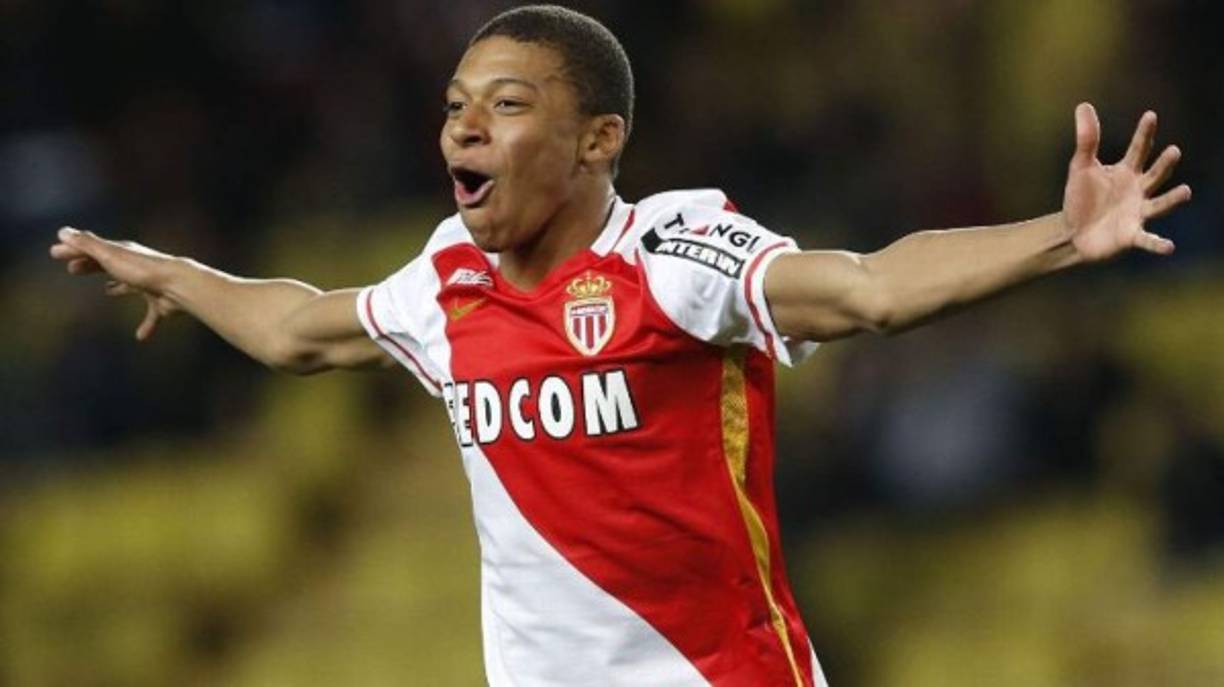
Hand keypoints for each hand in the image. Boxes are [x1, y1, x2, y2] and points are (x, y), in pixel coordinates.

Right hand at [50, 227, 180, 339]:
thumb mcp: (110, 255)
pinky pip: (151, 314)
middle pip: (108, 265)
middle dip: (90, 266)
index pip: (92, 249)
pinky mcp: (160, 302)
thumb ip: (87, 245)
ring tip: (108, 291)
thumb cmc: (141, 270)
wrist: (178, 284)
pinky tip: (140, 337)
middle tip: (73, 269)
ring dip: (118, 288)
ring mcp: (149, 284)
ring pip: (130, 286)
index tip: (55, 253)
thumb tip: (62, 232)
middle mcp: (135, 266)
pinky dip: (147, 324)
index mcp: (122, 253)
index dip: (73, 251)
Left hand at [1062, 103, 1190, 262]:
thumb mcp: (1081, 167)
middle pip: (1155, 174)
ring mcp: (1138, 213)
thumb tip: (1083, 105)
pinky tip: (1168, 247)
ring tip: (1185, 191)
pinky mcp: (1131, 235)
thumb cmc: (1081, 198)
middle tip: (1174, 151)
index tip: (1150, 115)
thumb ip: (1086, 139)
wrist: (1072, 232)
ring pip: (1160, 205)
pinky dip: (1157, 244)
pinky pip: (1147, 240)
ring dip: (1173, 199)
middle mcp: (1138, 191)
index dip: (1144, 133)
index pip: (1139, 149)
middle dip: (1164, 164)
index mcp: (1126, 172)